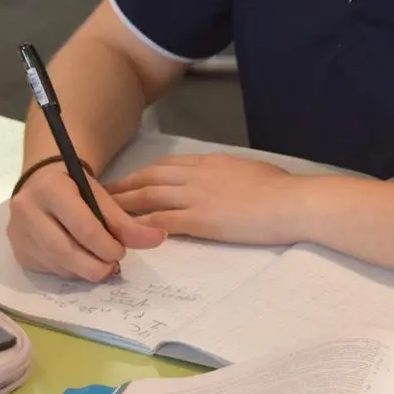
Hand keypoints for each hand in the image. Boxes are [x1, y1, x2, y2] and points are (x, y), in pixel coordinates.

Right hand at [7, 163, 166, 281]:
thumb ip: (125, 220)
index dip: (107, 245)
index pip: (82, 227)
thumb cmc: (75, 187)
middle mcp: (26, 210)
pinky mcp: (19, 253)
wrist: (41, 184)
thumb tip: (157, 239)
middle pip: (66, 252)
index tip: (122, 251)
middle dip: (96, 265)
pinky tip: (79, 259)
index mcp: (50, 188)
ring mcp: (18, 234)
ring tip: (99, 262)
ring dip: (84, 270)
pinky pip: (50, 271)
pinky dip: (71, 270)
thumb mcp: (100, 195)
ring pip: (58, 265)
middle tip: (113, 265)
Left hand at [106, 154, 302, 243]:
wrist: (290, 202)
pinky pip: (163, 220)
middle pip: (150, 176)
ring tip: (105, 212)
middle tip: (103, 193)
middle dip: (124, 185)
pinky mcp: (199, 219)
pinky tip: (128, 231)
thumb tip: (222, 178)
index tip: (129, 179)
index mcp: (209, 162)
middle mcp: (196, 175)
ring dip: (124, 203)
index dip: (144, 172)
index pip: (167, 164)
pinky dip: (143, 225)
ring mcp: (196, 196)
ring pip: (149, 195)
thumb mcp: (247, 169)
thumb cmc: (279, 188)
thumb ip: (227, 172)